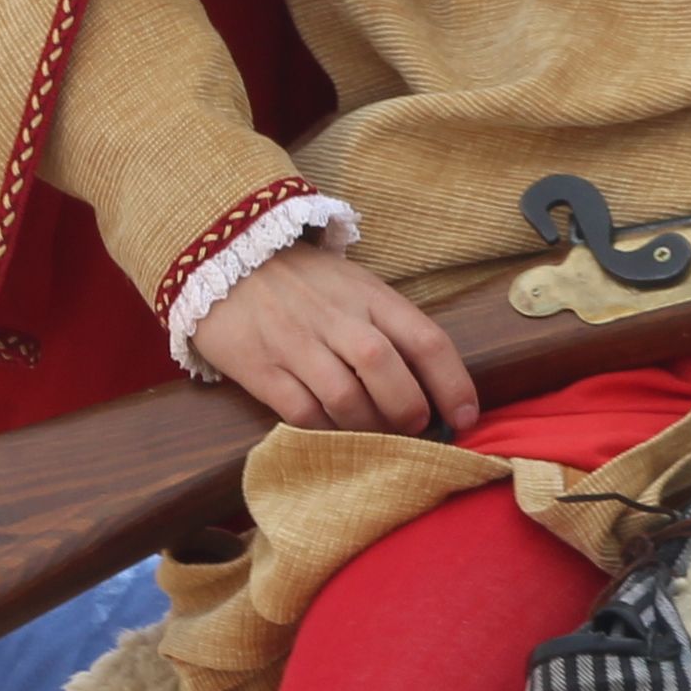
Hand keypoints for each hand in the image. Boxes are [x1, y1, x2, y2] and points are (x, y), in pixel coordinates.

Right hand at [191, 236, 477, 435]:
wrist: (223, 255)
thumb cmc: (303, 280)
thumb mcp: (355, 287)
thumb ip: (388, 327)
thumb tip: (431, 387)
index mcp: (370, 295)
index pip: (426, 340)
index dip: (454, 384)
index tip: (467, 417)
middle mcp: (336, 317)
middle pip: (386, 370)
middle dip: (409, 410)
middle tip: (415, 428)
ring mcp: (295, 342)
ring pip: (345, 399)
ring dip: (369, 428)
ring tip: (377, 436)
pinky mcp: (260, 367)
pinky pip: (302, 413)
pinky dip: (326, 432)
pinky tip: (335, 434)